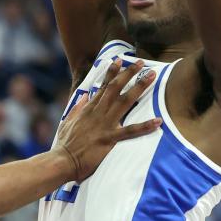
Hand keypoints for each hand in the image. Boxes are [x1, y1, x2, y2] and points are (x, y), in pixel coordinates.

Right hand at [54, 59, 160, 181]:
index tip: (120, 61)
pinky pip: (130, 131)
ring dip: (139, 88)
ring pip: (124, 101)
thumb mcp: (67, 122)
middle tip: (142, 62)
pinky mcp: (109, 139)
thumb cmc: (65, 144)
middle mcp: (98, 112)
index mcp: (89, 108)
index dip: (112, 72)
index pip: (103, 86)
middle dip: (129, 74)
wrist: (62, 160)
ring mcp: (104, 124)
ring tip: (151, 77)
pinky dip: (144, 126)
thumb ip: (77, 108)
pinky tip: (157, 121)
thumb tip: (84, 97)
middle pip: (116, 88)